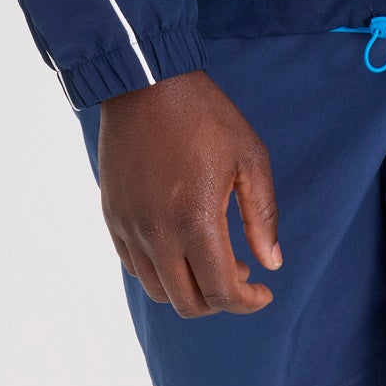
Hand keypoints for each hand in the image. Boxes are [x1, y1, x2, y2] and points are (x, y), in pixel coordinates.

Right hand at [95, 69, 281, 315]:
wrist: (145, 82)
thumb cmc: (204, 114)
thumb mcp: (249, 156)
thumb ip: (262, 215)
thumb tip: (271, 264)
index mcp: (195, 219)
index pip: (221, 291)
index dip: (248, 303)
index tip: (265, 291)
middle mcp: (158, 233)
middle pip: (188, 303)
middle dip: (221, 301)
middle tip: (242, 275)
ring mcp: (130, 228)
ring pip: (159, 291)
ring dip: (190, 289)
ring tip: (213, 260)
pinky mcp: (114, 217)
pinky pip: (136, 267)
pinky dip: (162, 272)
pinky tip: (182, 246)